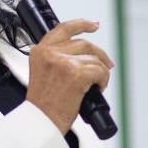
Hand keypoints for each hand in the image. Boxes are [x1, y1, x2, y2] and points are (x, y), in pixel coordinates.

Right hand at [26, 19, 112, 133]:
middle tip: (107, 65)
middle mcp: (50, 53)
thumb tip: (84, 56)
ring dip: (101, 71)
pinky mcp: (77, 74)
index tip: (93, 25)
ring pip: (94, 59)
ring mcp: (64, 62)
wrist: (41, 122)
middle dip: (99, 55)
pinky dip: (103, 81)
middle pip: (84, 44)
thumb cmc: (43, 105)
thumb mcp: (43, 74)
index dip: (82, 25)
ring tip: (97, 85)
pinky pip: (99, 71)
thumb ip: (57, 60)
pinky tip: (97, 89)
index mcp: (40, 51)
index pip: (63, 29)